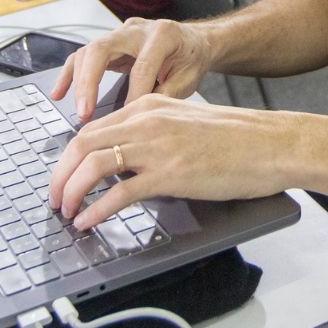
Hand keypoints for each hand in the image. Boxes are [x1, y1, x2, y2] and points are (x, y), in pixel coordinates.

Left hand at [46, 95, 294, 230]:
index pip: (92, 128)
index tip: (63, 177)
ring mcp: (157, 147)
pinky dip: (96, 210)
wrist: (272, 144)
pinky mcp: (170, 175)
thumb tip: (124, 162)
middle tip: (54, 197)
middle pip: (82, 144)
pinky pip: (118, 193)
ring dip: (71, 192)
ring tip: (66, 212)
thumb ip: (152, 134)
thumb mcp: (185, 123)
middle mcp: (147, 121)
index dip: (69, 157)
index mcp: (149, 105)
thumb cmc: (238, 139)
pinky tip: (89, 222)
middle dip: (60, 175)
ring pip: (92, 165)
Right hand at [48, 16, 215, 124]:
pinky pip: (83, 56)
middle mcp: (136, 29)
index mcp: (162, 34)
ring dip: (79, 82)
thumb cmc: (192, 58)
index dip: (133, 94)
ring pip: (88, 51)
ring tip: (79, 110)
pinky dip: (69, 74)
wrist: (194, 40)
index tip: (126, 120)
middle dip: (90, 82)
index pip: (141, 66)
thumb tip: (143, 113)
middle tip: (86, 112)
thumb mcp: (190, 76)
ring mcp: (120, 34)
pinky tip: (58, 93)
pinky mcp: (110, 42)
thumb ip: (169, 92)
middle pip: (102, 49)